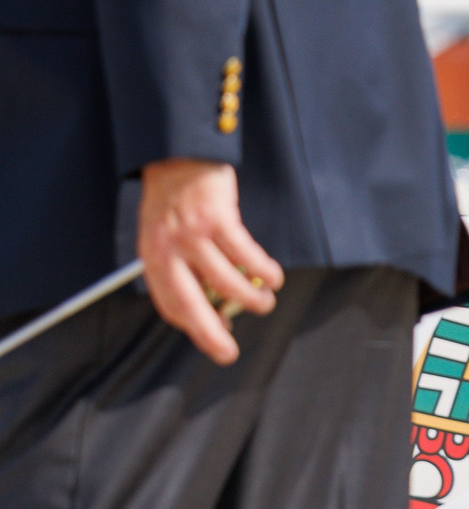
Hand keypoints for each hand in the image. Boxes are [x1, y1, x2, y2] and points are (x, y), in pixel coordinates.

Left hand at [137, 159, 282, 364]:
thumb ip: (179, 264)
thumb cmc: (174, 196)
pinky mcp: (219, 219)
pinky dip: (265, 271)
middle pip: (191, 303)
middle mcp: (169, 249)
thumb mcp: (162, 234)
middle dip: (211, 334)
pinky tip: (274, 277)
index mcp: (153, 257)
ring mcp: (193, 234)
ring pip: (227, 282)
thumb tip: (209, 300)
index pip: (168, 304)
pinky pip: (247, 255)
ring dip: (252, 299)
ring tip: (265, 303)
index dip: (193, 326)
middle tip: (228, 354)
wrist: (179, 154)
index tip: (215, 335)